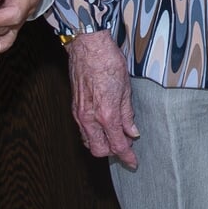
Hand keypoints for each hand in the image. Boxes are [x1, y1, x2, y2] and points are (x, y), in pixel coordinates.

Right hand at [65, 30, 139, 168]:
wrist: (88, 47)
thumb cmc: (108, 62)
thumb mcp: (125, 88)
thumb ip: (127, 114)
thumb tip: (132, 131)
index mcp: (106, 114)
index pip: (117, 144)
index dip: (127, 156)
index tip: (133, 162)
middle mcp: (90, 118)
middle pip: (99, 150)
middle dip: (113, 153)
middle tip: (126, 147)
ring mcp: (79, 114)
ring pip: (89, 141)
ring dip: (102, 144)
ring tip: (116, 137)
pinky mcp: (74, 108)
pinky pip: (83, 130)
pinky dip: (93, 134)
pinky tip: (103, 128)